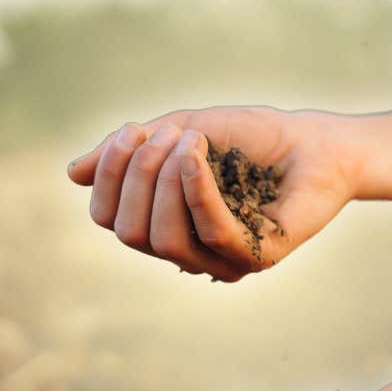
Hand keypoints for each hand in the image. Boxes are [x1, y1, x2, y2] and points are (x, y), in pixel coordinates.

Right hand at [66, 107, 360, 281]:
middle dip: (136, 175)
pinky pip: (210, 233)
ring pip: (163, 240)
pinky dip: (196, 190)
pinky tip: (196, 155)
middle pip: (129, 231)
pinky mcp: (257, 258)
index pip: (108, 218)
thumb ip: (132, 150)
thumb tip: (72, 174)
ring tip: (191, 139)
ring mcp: (222, 260)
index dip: (109, 174)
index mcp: (165, 223)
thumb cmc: (254, 137)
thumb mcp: (181, 130)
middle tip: (168, 133)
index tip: (132, 131)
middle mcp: (188, 250)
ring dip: (165, 180)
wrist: (319, 141)